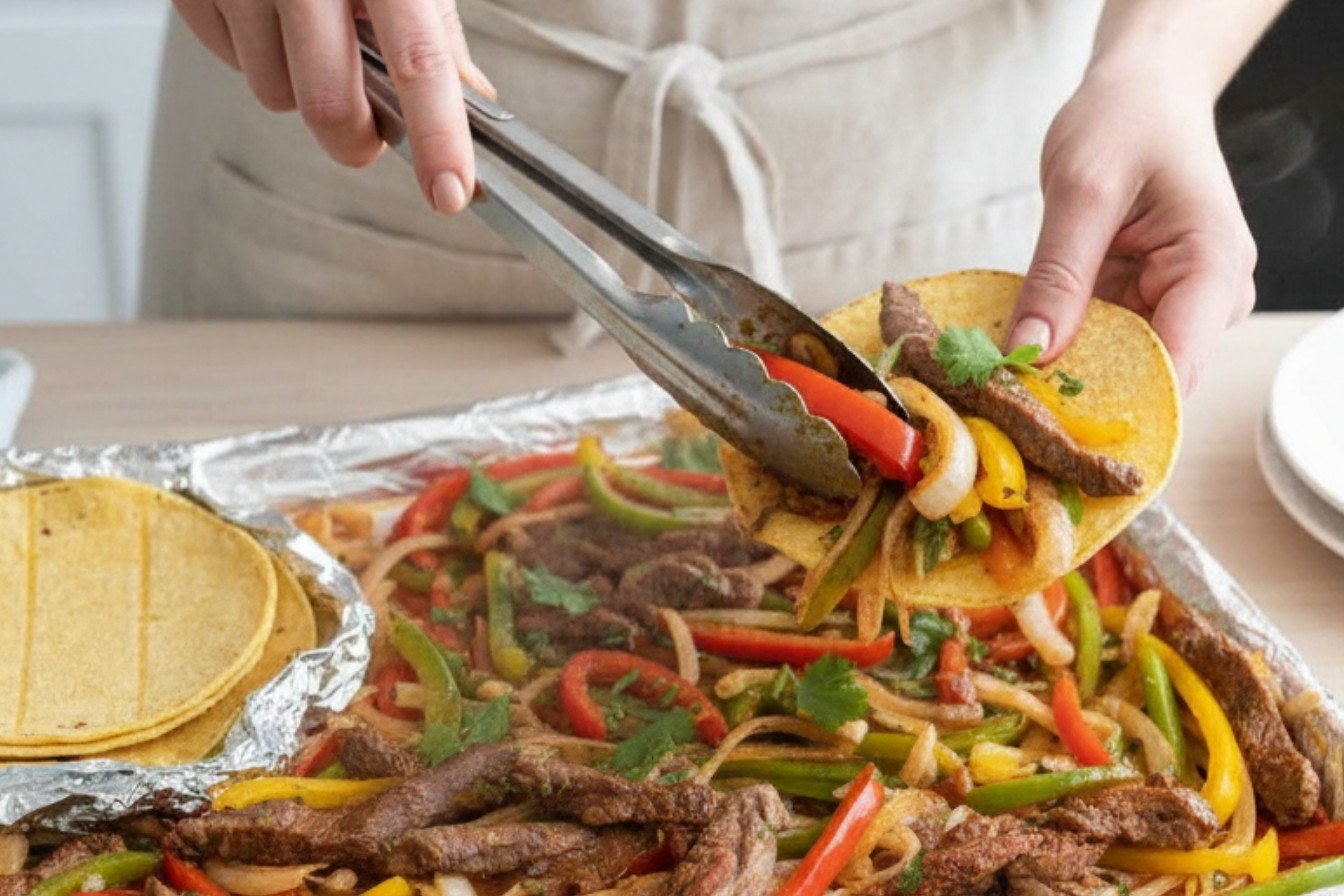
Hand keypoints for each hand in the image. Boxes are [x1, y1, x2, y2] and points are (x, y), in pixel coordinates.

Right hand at [172, 0, 492, 213]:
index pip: (418, 60)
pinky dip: (257, 55)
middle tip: (370, 132)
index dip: (437, 136)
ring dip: (299, 88)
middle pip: (329, 103)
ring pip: (274, 95)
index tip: (450, 190)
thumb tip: (474, 103)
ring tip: (308, 34)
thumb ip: (435, 32)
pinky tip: (268, 13)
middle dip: (355, 138)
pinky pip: (232, 63)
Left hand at [1007, 66, 1256, 392]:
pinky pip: (1100, 343)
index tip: (1043, 418)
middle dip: (1078, 392)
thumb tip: (1029, 353)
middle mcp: (1207, 299)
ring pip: (1118, 366)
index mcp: (1212, 269)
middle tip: (1003, 396)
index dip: (1112, 404)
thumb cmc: (1126, 121)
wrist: (1143, 92)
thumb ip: (1058, 276)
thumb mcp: (1081, 192)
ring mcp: (1176, 305)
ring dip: (1064, 372)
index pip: (1175, 369)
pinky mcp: (1142, 303)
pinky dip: (1061, 347)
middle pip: (1146, 377)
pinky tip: (1019, 348)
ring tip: (1002, 373)